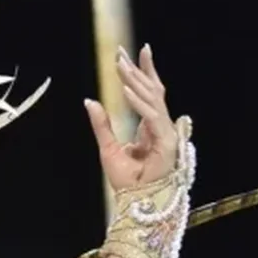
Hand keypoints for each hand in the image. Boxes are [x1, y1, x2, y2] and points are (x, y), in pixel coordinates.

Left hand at [84, 44, 180, 191]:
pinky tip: (125, 91)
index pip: (148, 93)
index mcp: (151, 126)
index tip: (128, 54)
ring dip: (135, 82)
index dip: (140, 73)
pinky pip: (152, 117)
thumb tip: (90, 100)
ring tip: (120, 66)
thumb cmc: (126, 180)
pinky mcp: (166, 142)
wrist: (135, 203)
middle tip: (121, 53)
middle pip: (152, 91)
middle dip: (137, 70)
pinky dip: (139, 103)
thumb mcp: (107, 147)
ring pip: (153, 99)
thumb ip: (102, 124)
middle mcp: (161, 126)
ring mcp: (166, 133)